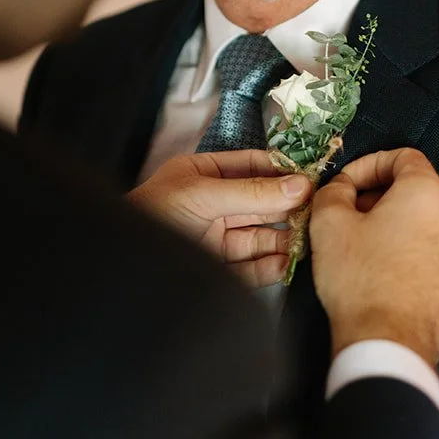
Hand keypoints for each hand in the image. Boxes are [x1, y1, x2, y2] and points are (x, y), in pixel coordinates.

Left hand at [128, 150, 310, 286]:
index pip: (252, 168)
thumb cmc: (151, 217)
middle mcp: (213, 206)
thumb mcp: (203, 196)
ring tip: (307, 240)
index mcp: (204, 177)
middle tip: (317, 212)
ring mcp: (216, 239)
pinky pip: (252, 268)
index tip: (311, 178)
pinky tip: (286, 263)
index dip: (281, 172)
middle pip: (261, 205)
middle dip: (288, 208)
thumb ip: (252, 192)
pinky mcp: (219, 271)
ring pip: (260, 237)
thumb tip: (299, 184)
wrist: (121, 264)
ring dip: (285, 239)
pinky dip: (271, 267)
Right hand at [309, 148, 438, 367]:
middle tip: (350, 215)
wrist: (389, 345)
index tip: (347, 184)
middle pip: (417, 191)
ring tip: (365, 248)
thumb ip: (335, 191)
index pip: (404, 156)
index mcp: (428, 194)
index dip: (369, 163)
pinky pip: (434, 258)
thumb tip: (343, 189)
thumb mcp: (329, 223)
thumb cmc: (361, 279)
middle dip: (381, 197)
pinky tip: (385, 276)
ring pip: (427, 226)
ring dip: (397, 227)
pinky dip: (411, 256)